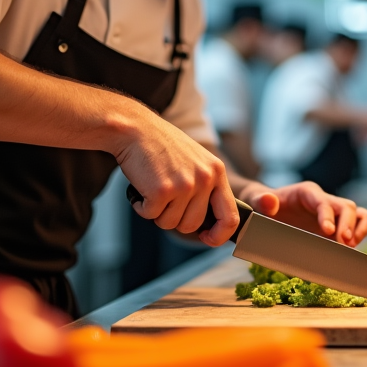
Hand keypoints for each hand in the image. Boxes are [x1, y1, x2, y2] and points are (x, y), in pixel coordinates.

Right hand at [113, 108, 237, 246]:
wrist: (135, 128)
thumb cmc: (162, 146)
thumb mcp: (196, 162)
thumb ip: (205, 187)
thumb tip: (207, 225)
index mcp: (217, 172)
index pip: (230, 217)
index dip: (219, 235)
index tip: (207, 238)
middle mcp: (205, 179)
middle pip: (193, 225)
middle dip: (175, 220)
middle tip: (164, 201)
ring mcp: (184, 185)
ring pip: (170, 223)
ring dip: (157, 212)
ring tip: (153, 188)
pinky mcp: (162, 190)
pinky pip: (150, 215)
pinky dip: (141, 206)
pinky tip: (141, 187)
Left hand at [237, 181, 366, 246]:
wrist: (266, 209)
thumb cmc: (262, 204)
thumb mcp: (256, 200)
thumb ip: (262, 201)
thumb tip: (271, 202)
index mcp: (307, 192)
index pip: (323, 202)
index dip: (328, 216)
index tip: (328, 232)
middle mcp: (323, 200)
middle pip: (346, 207)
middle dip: (348, 224)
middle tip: (343, 243)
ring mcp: (332, 213)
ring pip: (358, 213)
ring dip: (359, 229)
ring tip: (350, 246)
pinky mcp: (336, 226)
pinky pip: (357, 225)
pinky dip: (359, 235)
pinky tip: (349, 250)